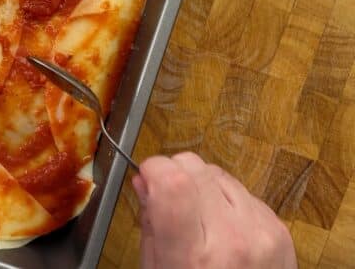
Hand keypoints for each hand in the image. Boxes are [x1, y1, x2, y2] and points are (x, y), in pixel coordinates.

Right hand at [132, 152, 296, 268]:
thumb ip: (151, 224)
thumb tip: (145, 181)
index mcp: (192, 256)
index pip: (172, 181)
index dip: (154, 169)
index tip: (148, 178)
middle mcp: (232, 239)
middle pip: (195, 167)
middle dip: (175, 174)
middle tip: (169, 198)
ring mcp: (261, 232)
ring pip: (219, 173)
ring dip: (202, 187)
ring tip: (198, 220)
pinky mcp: (279, 230)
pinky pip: (243, 191)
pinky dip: (226, 202)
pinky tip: (222, 229)